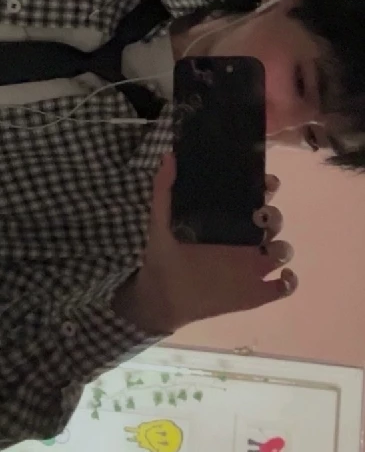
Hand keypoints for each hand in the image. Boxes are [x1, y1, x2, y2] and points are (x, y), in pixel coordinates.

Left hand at [115, 159, 296, 334]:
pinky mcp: (256, 292)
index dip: (267, 187)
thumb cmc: (164, 254)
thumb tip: (169, 155)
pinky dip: (290, 282)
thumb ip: (164, 189)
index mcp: (227, 219)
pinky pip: (284, 287)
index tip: (267, 181)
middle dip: (274, 214)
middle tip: (259, 215)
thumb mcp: (160, 219)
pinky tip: (282, 276)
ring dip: (283, 246)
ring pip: (283, 250)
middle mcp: (244, 239)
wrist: (161, 295)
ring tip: (267, 248)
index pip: (255, 197)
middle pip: (274, 220)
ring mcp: (252, 265)